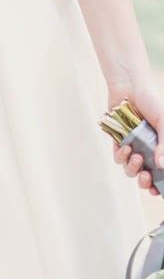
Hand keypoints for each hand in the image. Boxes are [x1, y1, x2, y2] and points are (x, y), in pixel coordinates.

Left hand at [107, 77, 163, 196]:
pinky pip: (118, 158)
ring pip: (131, 171)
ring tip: (136, 157)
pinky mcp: (118, 142)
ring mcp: (133, 148)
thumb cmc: (152, 103)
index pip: (162, 174)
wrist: (130, 87)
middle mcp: (148, 152)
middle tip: (146, 177)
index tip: (158, 191)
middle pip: (147, 179)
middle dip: (146, 182)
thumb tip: (162, 167)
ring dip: (133, 169)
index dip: (161, 187)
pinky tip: (126, 147)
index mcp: (161, 150)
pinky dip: (121, 157)